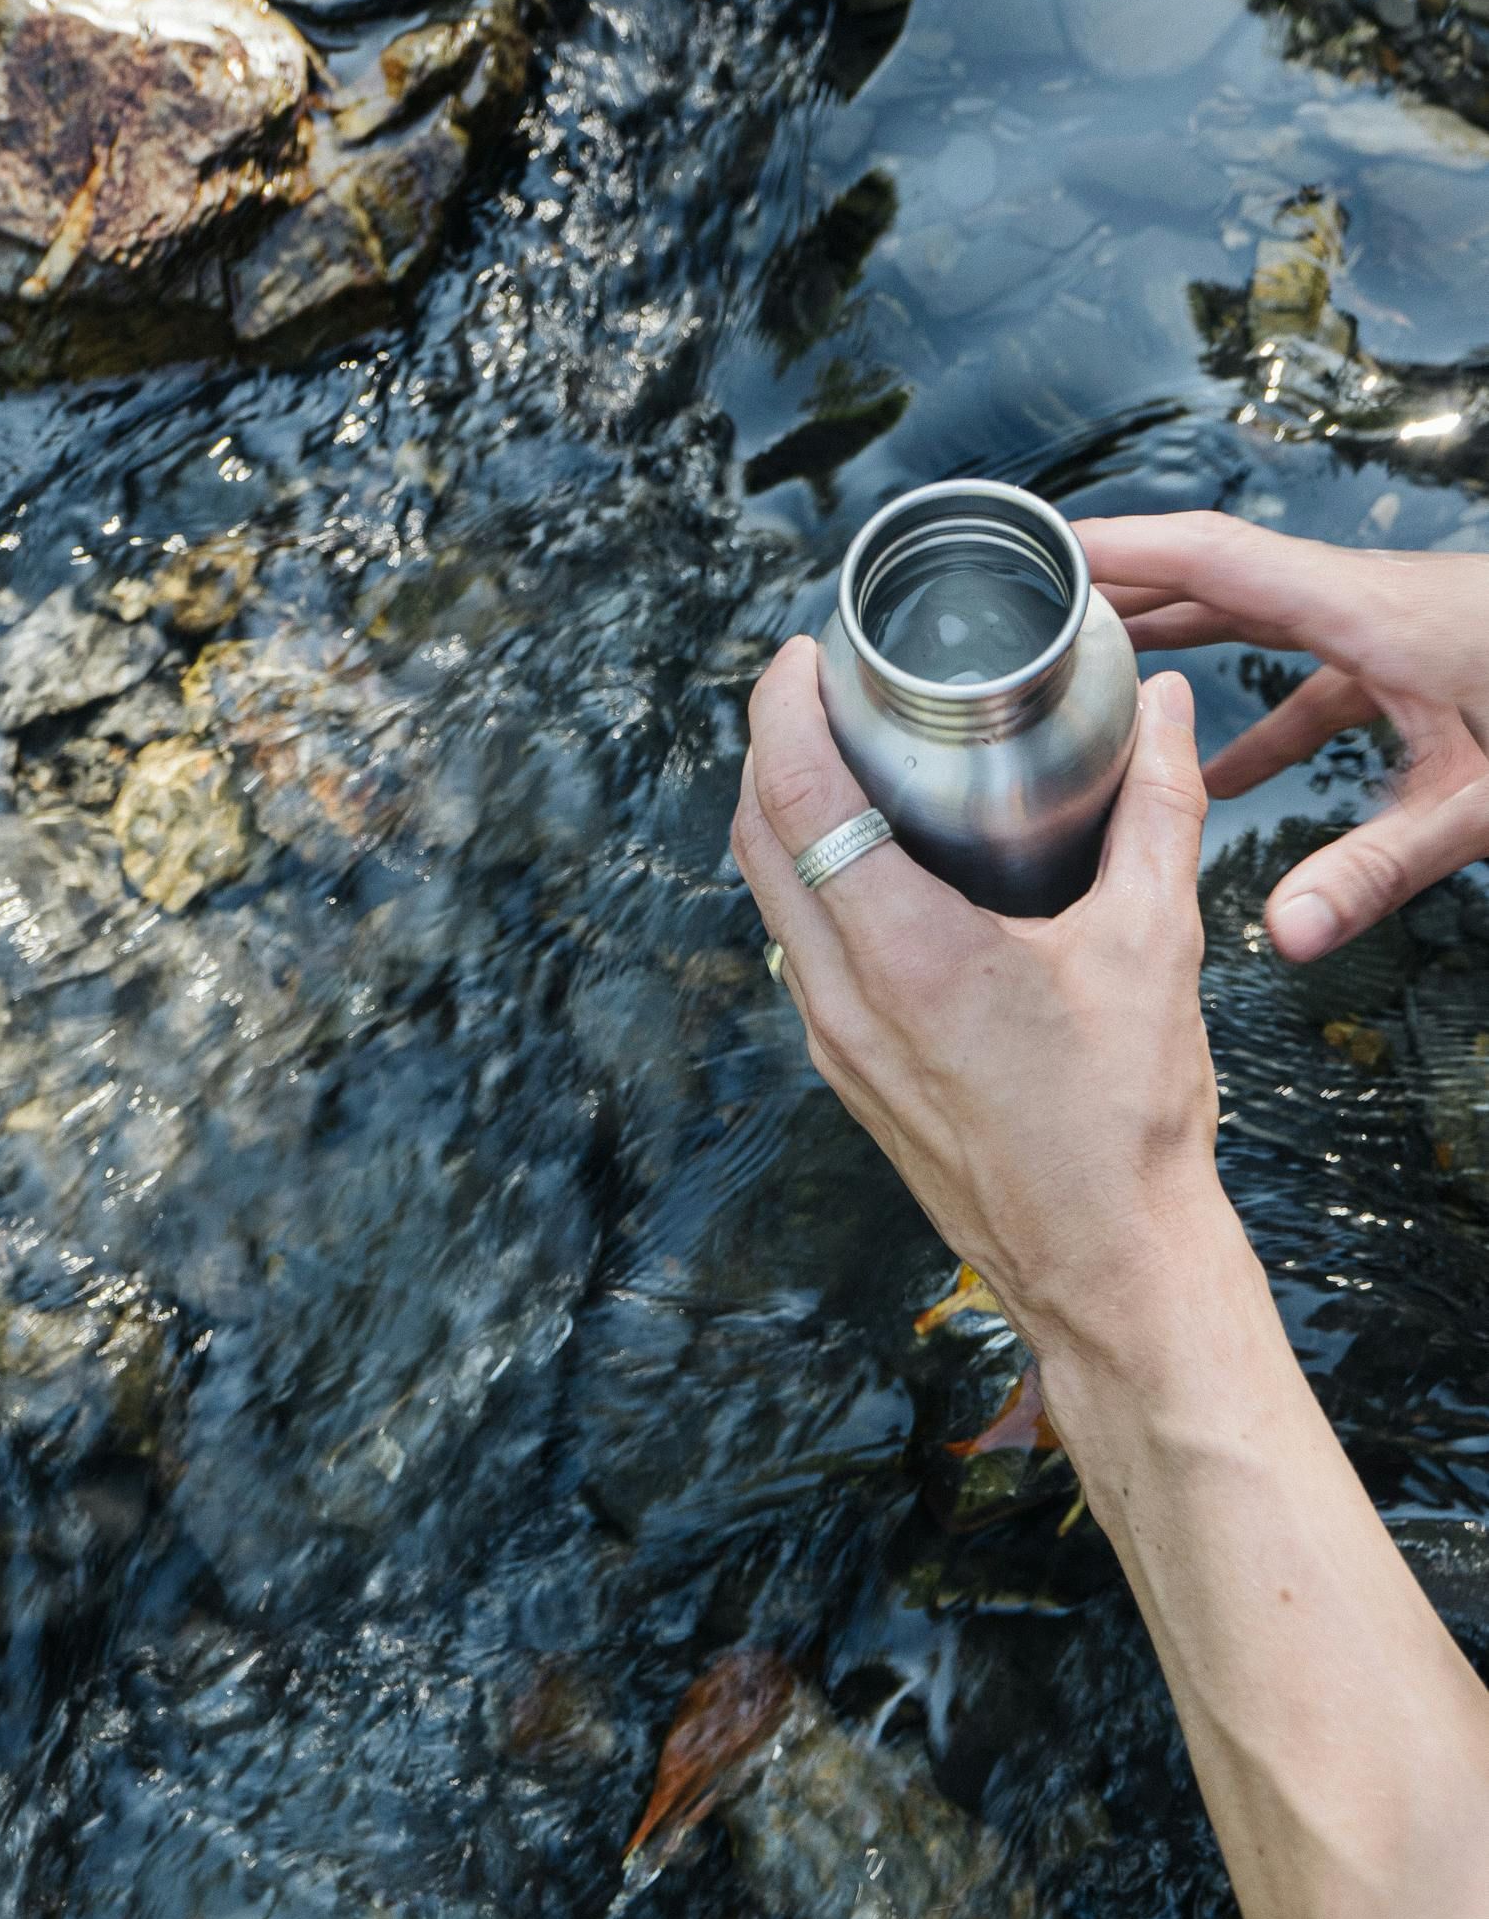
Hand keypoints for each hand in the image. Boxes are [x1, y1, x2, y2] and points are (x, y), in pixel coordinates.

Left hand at [730, 639, 1223, 1352]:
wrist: (1105, 1264)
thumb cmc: (1124, 1124)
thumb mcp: (1151, 944)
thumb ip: (1157, 811)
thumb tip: (1162, 710)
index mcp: (904, 953)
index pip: (797, 796)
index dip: (782, 706)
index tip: (805, 653)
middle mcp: (842, 998)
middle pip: (757, 840)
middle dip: (771, 748)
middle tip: (820, 690)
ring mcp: (834, 1043)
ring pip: (770, 901)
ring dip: (786, 819)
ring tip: (841, 760)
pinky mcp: (849, 1074)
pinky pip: (799, 953)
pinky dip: (812, 886)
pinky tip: (870, 867)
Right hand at [1079, 510, 1488, 962]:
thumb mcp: (1484, 803)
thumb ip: (1380, 868)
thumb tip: (1284, 937)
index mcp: (1368, 613)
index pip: (1213, 559)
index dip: (1118, 549)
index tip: (1036, 547)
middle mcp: (1367, 605)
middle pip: (1215, 579)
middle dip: (1121, 591)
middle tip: (1026, 608)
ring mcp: (1391, 627)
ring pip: (1256, 621)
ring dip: (1177, 645)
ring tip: (1091, 679)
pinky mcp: (1415, 661)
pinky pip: (1307, 675)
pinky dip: (1252, 717)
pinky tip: (1217, 781)